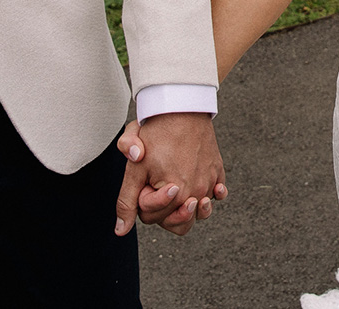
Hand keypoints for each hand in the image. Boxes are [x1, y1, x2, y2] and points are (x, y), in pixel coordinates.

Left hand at [113, 113, 226, 236]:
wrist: (181, 106)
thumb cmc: (156, 134)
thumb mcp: (134, 168)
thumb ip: (126, 201)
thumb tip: (120, 231)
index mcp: (174, 194)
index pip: (152, 218)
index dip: (142, 202)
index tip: (145, 181)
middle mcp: (196, 192)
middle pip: (178, 223)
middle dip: (164, 211)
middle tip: (160, 188)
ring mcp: (209, 182)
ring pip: (200, 213)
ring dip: (190, 210)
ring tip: (182, 196)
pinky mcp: (217, 171)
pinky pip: (218, 194)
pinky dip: (212, 195)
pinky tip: (204, 190)